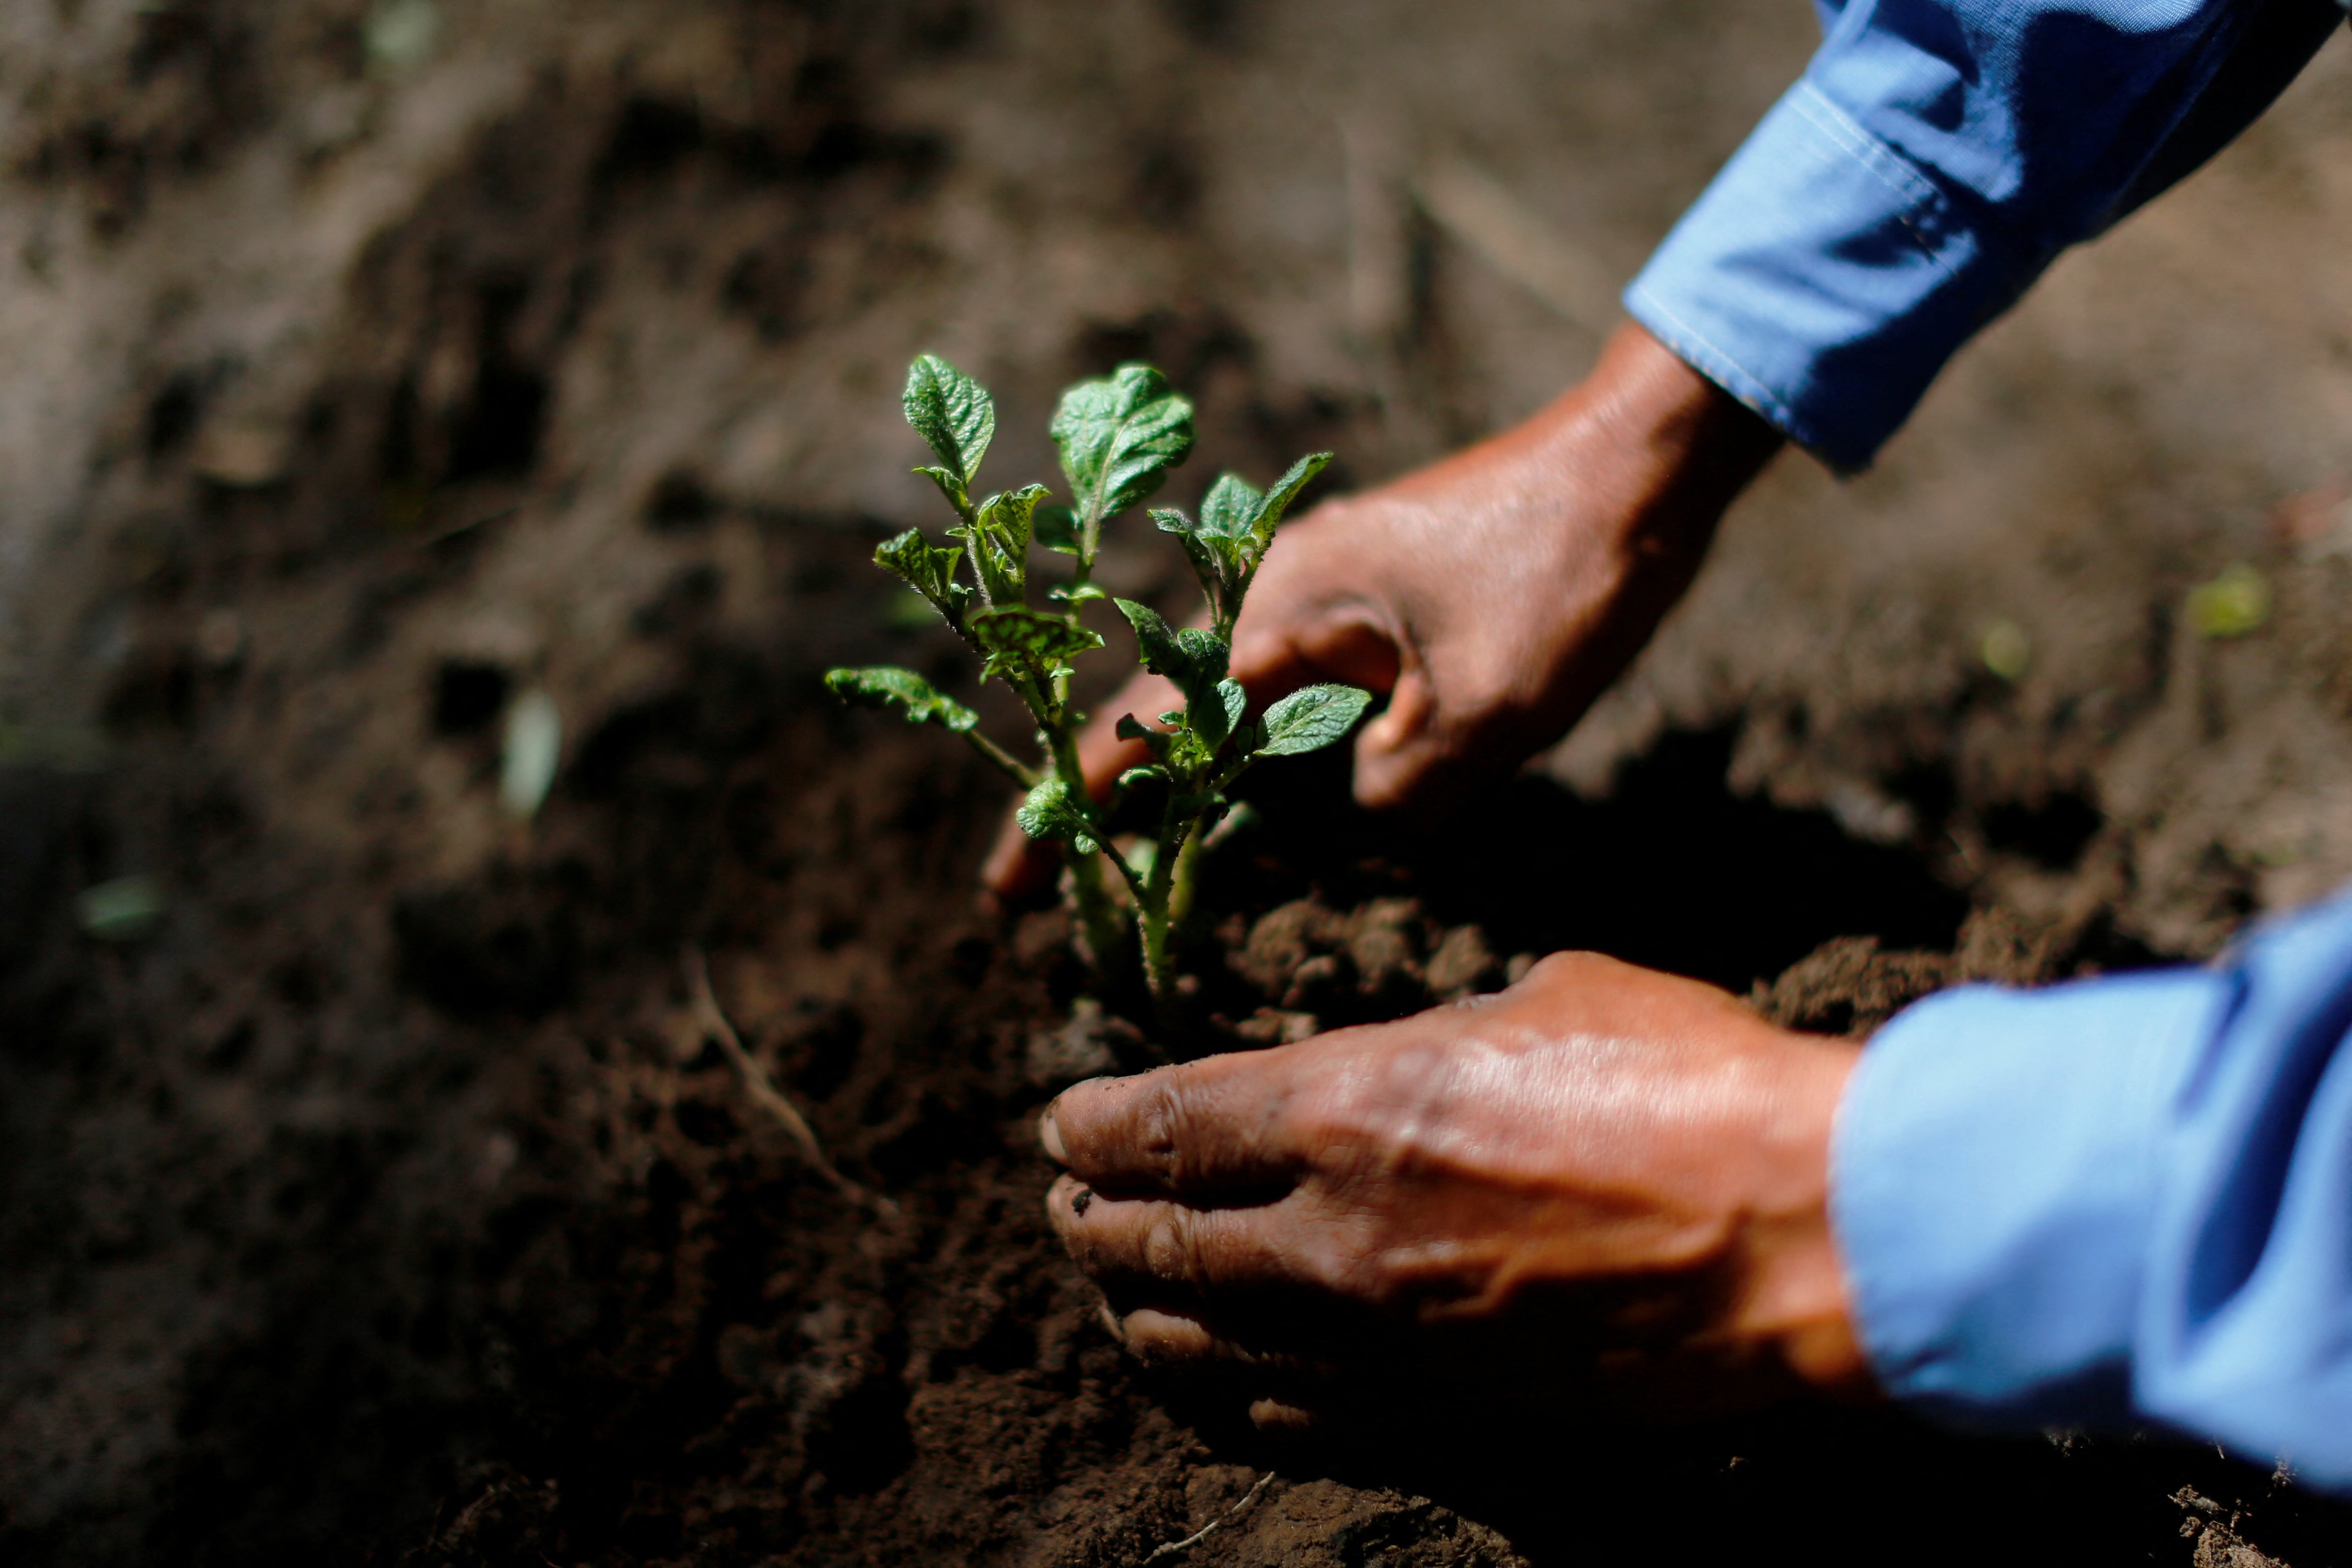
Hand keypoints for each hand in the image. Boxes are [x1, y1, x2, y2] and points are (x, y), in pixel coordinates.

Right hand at [984, 322, 1781, 897]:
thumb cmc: (1563, 572)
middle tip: (1058, 903)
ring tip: (1150, 872)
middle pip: (1168, 720)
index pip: (1144, 733)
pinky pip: (1298, 691)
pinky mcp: (1382, 598)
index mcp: (1279, 612)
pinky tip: (1272, 806)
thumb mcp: (1483, 714)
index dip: (1072, 819)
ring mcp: (1331, 591)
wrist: (1643, 461)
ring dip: (1193, 789)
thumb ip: (1394, 792)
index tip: (1009, 895)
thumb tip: (1355, 817)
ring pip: (1233, 710)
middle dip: (1113, 813)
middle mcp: (1281, 593)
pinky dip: (1269, 755)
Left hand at [1039, 952, 1868, 1430]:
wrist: (1802, 1233)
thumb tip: (1401, 1055)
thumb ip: (1435, 1038)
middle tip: (1065, 1205)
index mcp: (1345, 1105)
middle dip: (1097, 1220)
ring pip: (1210, 1336)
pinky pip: (1295, 1413)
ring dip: (1147, 1308)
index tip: (1063, 1123)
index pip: (1164, 1125)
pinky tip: (1214, 1375)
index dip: (1096, 1126)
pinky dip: (1233, 1390)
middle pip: (1163, 1239)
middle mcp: (1334, 1231)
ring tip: (1120, 1286)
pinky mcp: (1441, 1411)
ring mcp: (1382, 1338)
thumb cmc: (1687, 1083)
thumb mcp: (1542, 999)